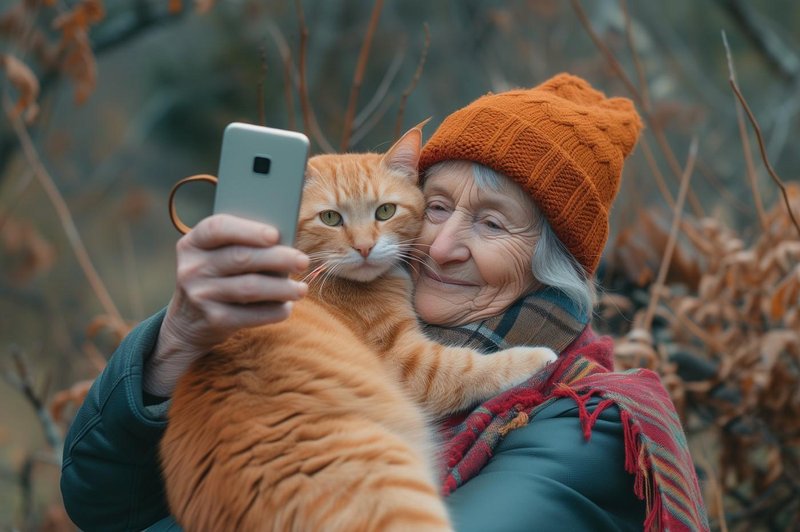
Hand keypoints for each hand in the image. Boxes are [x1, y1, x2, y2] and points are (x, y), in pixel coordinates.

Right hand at [143, 214, 308, 395]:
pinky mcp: (213, 320)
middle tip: (303, 261)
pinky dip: (275, 310)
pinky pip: (252, 314)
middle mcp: (192, 268)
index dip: (248, 230)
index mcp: (193, 243)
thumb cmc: (218, 277)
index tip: (275, 235)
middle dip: (278, 258)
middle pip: (241, 257)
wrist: (188, 322)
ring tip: (301, 289)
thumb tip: (287, 242)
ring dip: (282, 288)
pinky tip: (286, 306)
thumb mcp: (217, 255)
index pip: (218, 228)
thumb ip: (243, 244)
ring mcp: (200, 295)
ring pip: (250, 287)